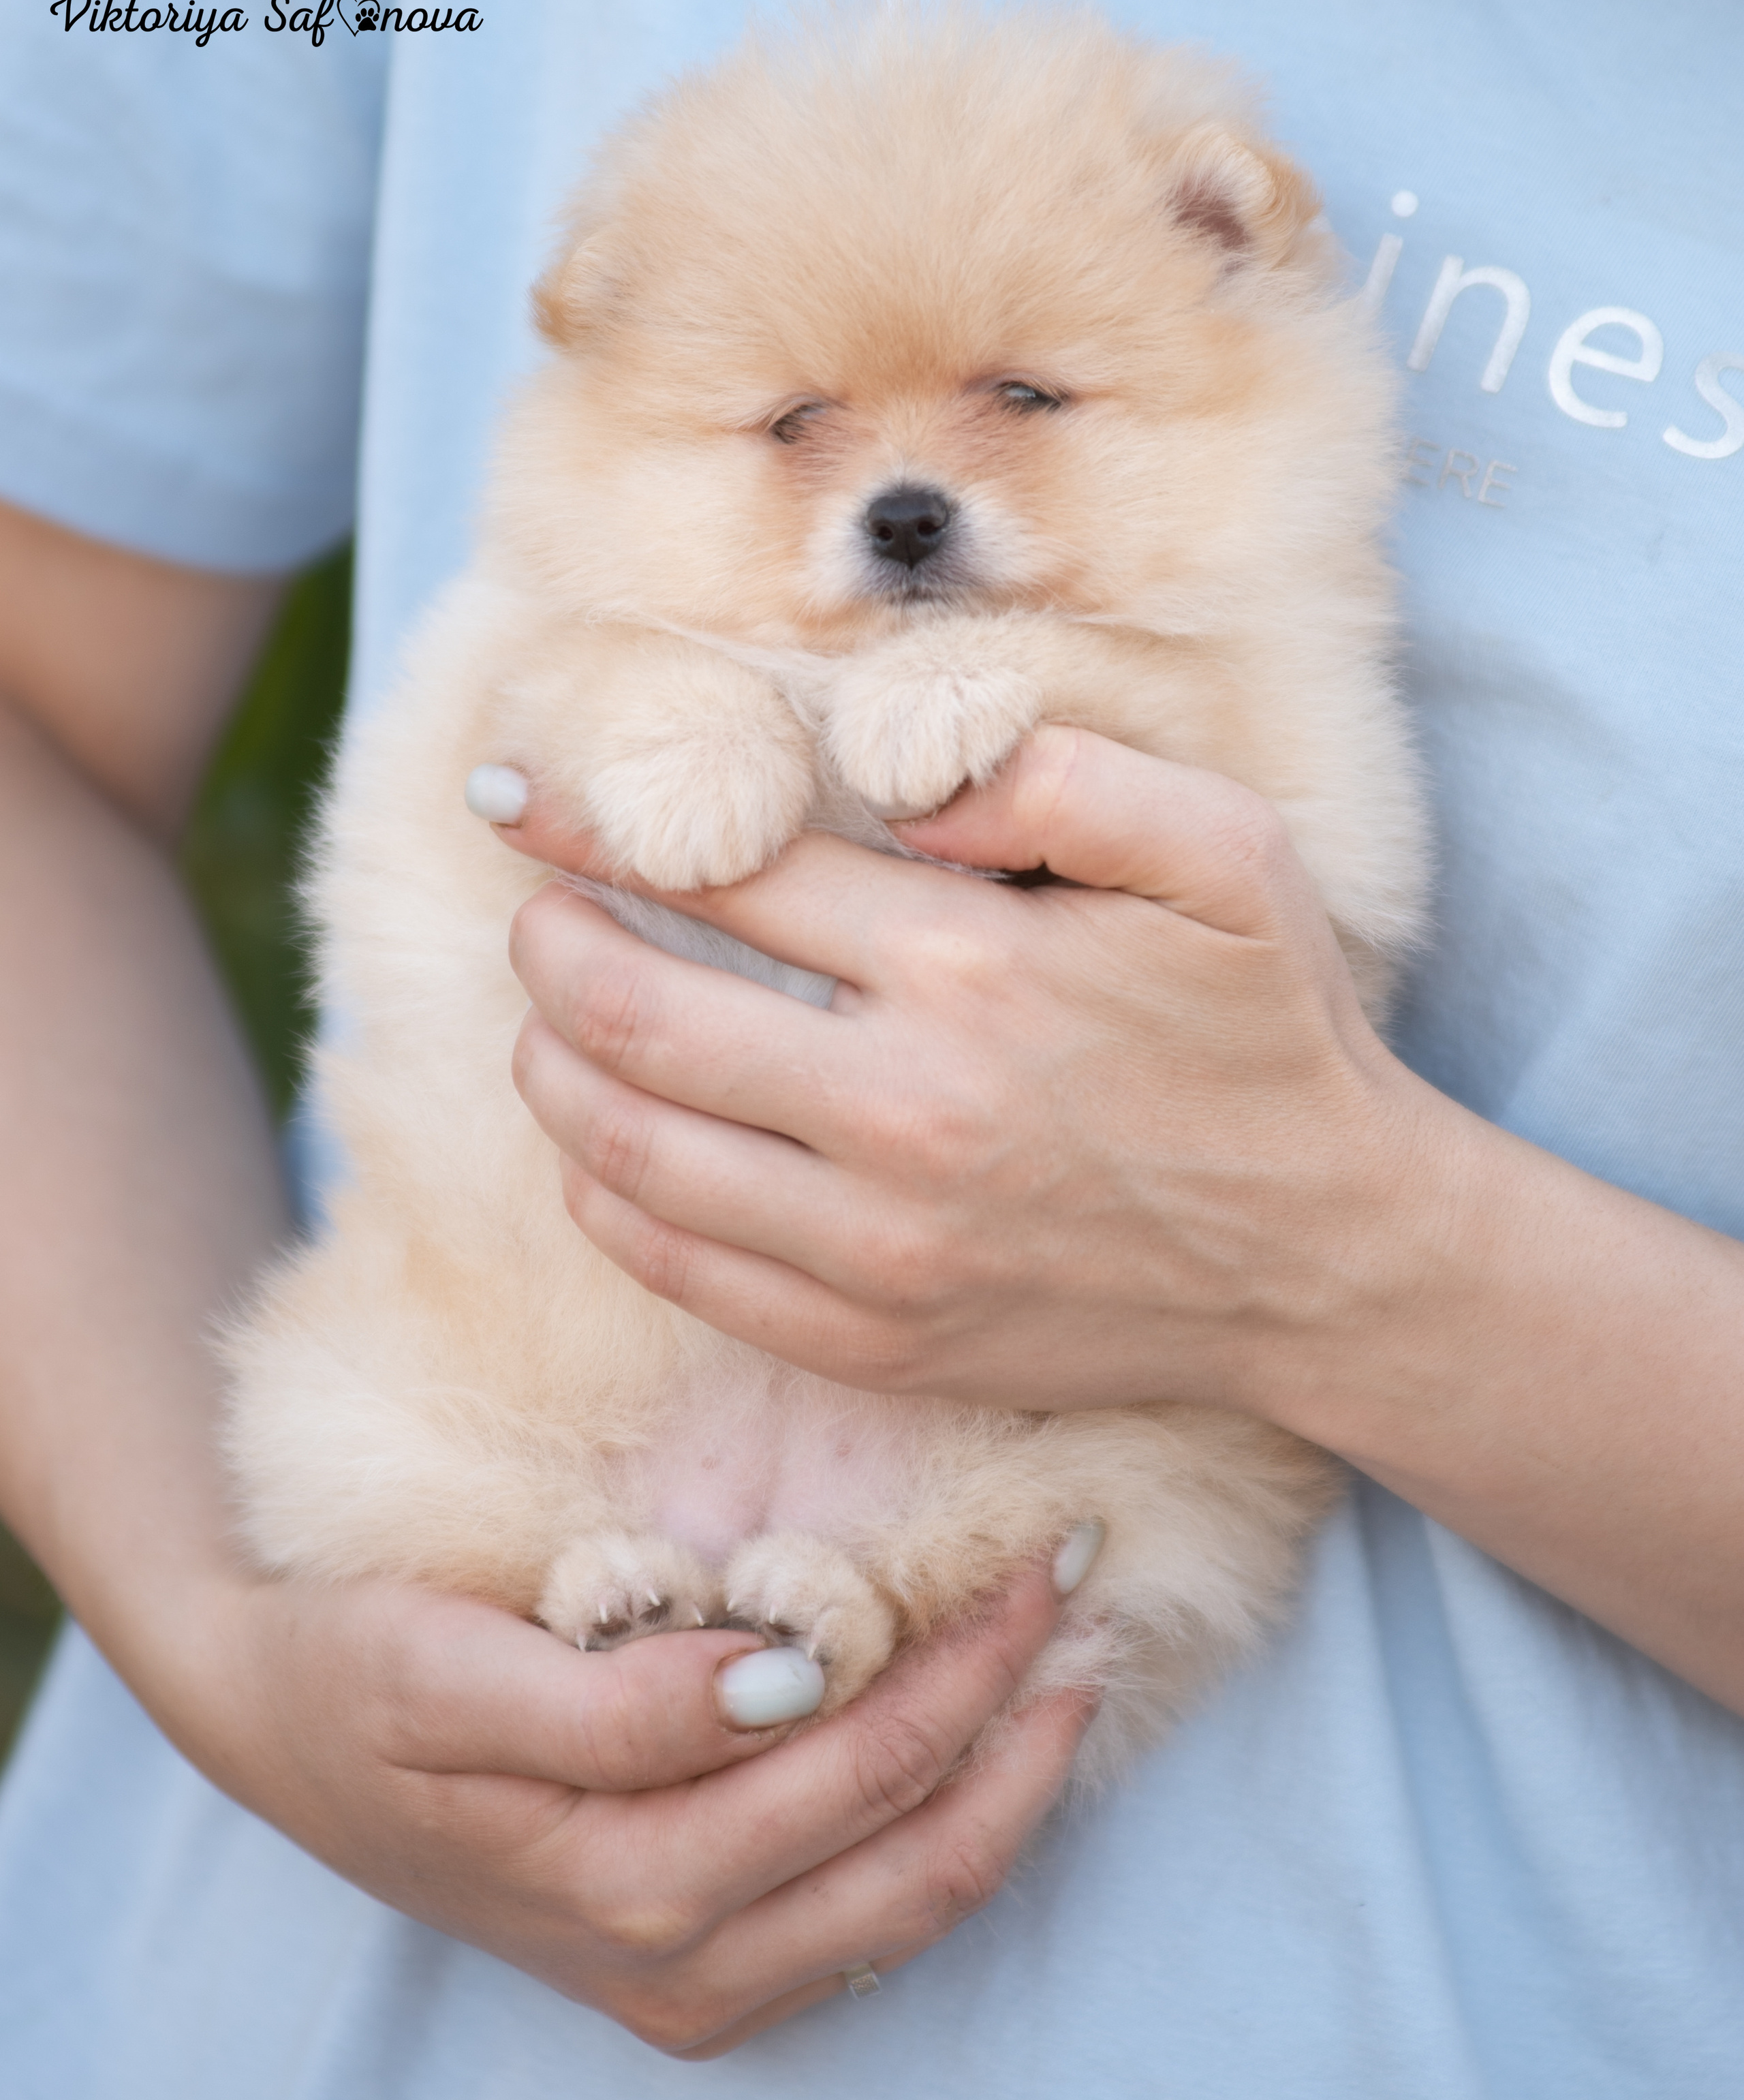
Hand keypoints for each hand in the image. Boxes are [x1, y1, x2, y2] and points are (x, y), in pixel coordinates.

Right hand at [156, 1558, 1087, 2057]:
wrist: (284, 1726)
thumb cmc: (358, 1673)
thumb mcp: (446, 1676)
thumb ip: (611, 1704)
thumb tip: (782, 1680)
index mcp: (621, 1886)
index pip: (853, 1767)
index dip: (964, 1658)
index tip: (1041, 1542)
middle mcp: (676, 1958)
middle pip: (908, 1833)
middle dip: (1013, 1700)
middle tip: (1079, 1572)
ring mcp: (695, 1977)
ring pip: (914, 1890)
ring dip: (1011, 1772)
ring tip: (1078, 1651)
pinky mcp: (701, 1963)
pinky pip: (869, 1908)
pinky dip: (955, 1817)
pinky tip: (994, 1728)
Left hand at [502, 724, 1446, 1414]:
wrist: (1325, 1260)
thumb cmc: (1269, 1042)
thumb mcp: (1225, 862)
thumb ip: (1063, 780)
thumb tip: (900, 782)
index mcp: (969, 971)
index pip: (721, 878)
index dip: (593, 834)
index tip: (520, 808)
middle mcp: (902, 1112)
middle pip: (635, 1017)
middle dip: (546, 949)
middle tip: (530, 914)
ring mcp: (880, 1245)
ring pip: (631, 1154)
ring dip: (551, 1074)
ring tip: (543, 1026)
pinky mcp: (878, 1340)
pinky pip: (685, 1272)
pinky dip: (608, 1205)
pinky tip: (599, 1157)